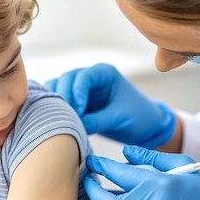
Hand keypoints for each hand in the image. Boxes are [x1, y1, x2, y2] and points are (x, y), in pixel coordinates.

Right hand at [45, 63, 174, 148]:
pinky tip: (58, 122)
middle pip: (66, 79)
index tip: (79, 112)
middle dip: (64, 98)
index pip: (83, 76)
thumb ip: (94, 121)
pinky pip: (58, 100)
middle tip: (66, 118)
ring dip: (56, 103)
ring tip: (61, 121)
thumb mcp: (118, 119)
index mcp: (104, 73)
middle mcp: (90, 77)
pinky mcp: (76, 101)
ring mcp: (81, 88)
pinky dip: (55, 108)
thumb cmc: (139, 117)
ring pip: (57, 88)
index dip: (77, 93)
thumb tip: (69, 125)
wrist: (145, 126)